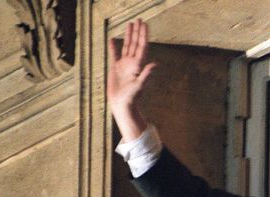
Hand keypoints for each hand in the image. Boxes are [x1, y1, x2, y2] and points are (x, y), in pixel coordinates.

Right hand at [107, 19, 155, 140]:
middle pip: (135, 43)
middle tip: (138, 19)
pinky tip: (113, 39)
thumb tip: (155, 64)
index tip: (144, 24)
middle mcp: (132, 63)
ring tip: (129, 24)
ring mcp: (124, 65)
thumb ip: (147, 74)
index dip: (143, 35)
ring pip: (126, 46)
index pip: (142, 46)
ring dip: (128, 36)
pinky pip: (114, 55)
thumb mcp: (140, 85)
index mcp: (138, 65)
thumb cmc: (132, 98)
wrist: (122, 105)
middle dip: (137, 31)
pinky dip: (114, 47)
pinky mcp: (115, 69)